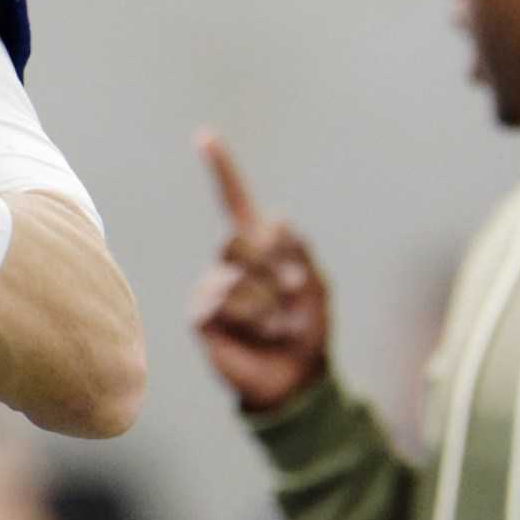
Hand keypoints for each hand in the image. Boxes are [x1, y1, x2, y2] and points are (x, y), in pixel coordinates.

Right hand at [188, 130, 330, 413]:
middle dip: (275, 268)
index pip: (233, 204)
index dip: (221, 171)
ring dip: (272, 303)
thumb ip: (299, 252)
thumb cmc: (307, 333)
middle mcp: (227, 264)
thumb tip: (276, 215)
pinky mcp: (202, 316)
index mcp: (255, 250)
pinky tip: (261, 335)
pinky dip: (256, 319)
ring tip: (279, 326)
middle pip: (240, 241)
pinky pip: (228, 302)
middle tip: (294, 295)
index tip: (204, 137)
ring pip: (239, 277)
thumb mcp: (316, 288)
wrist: (293, 381)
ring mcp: (211, 289)